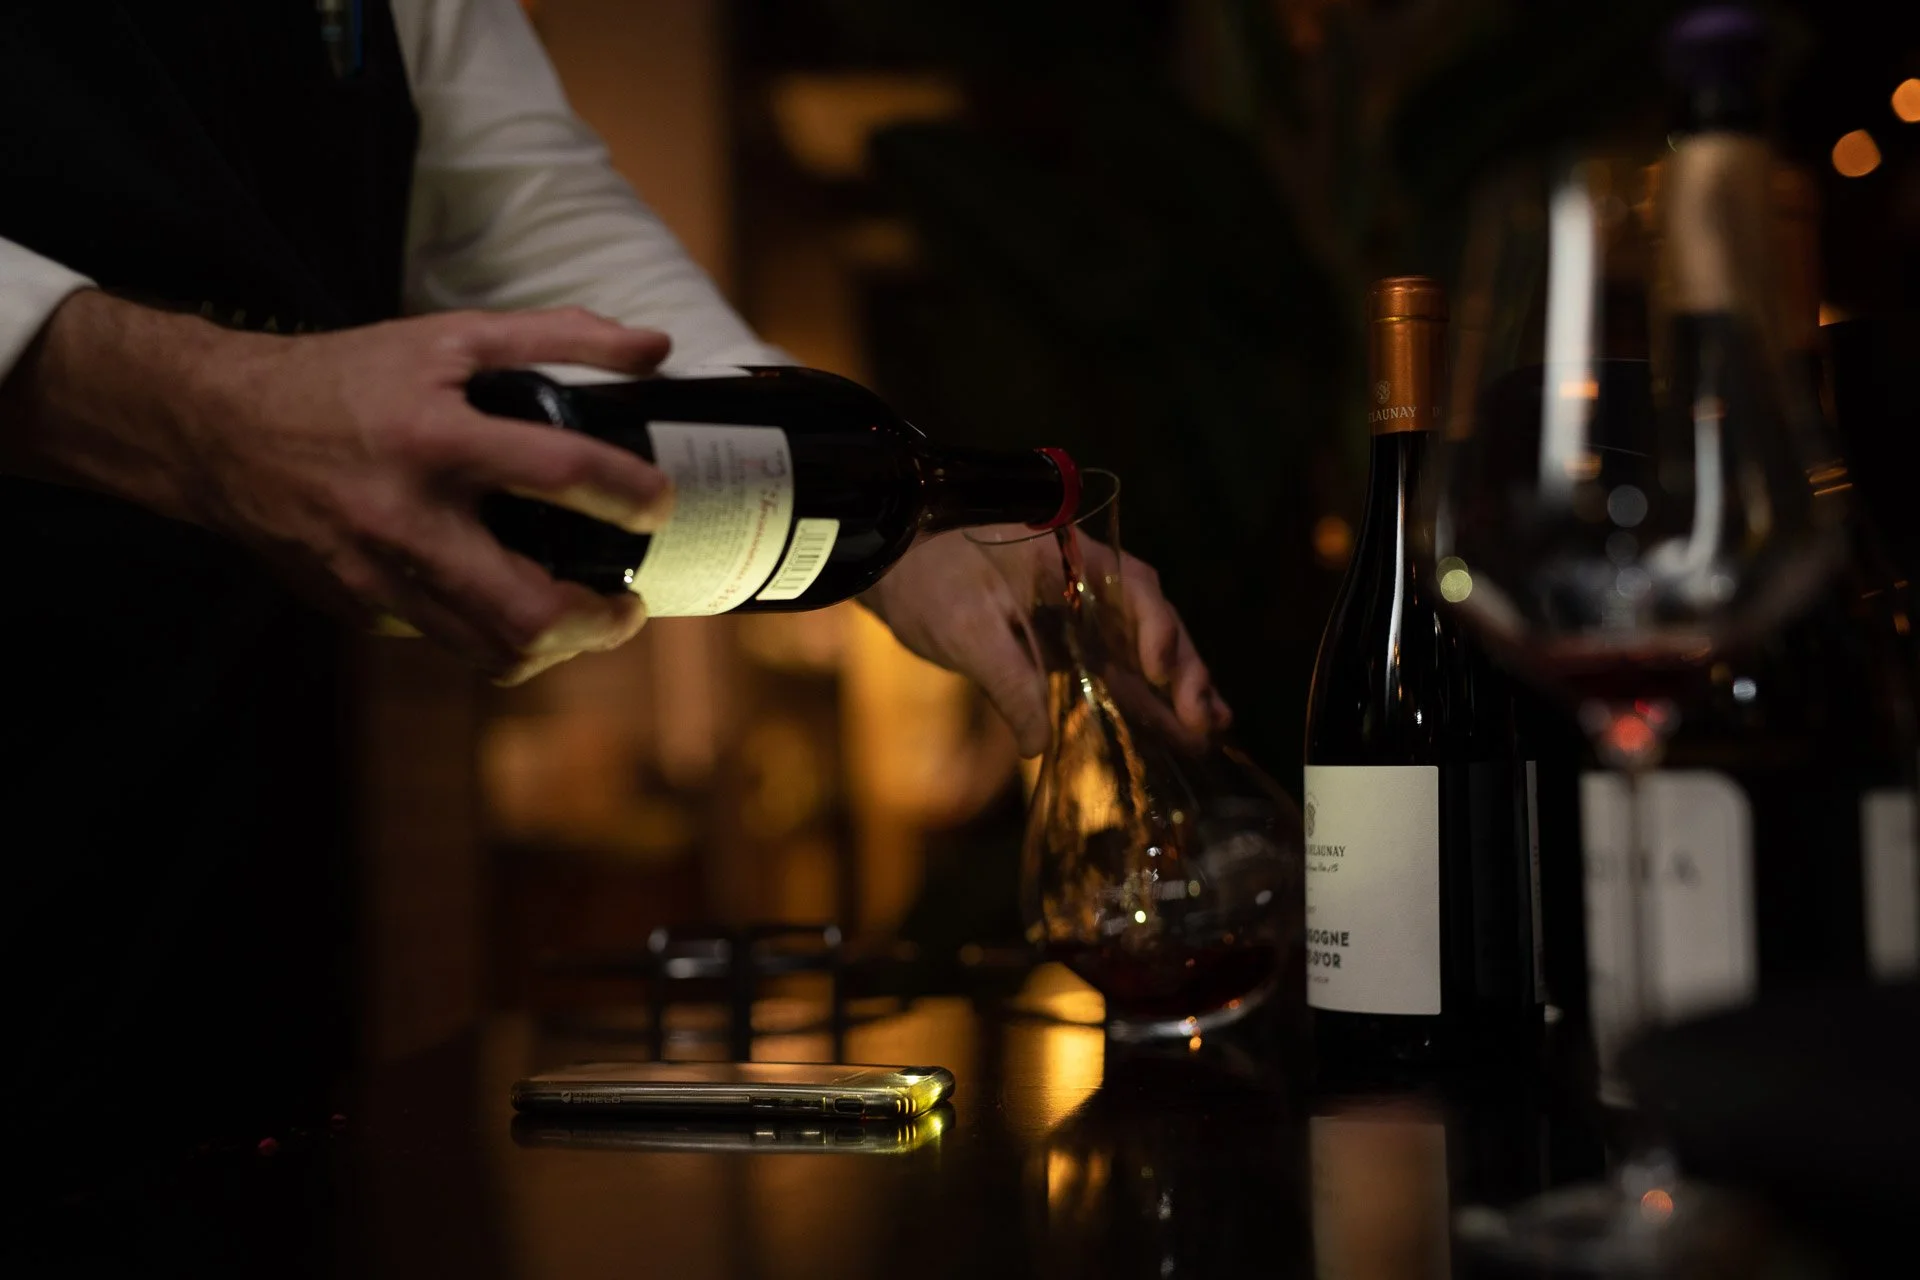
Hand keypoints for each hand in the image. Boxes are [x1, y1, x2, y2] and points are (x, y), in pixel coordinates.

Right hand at [0, 291, 673, 682]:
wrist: (222, 430)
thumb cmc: (346, 379)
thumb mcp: (446, 338)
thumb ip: (556, 336)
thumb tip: (654, 345)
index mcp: (433, 440)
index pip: (559, 473)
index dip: (629, 495)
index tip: (658, 507)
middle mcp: (406, 520)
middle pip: (526, 611)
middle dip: (600, 621)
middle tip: (630, 603)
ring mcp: (380, 576)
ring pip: (492, 651)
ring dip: (558, 646)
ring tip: (588, 618)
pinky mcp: (361, 608)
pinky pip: (450, 642)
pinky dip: (496, 635)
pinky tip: (517, 605)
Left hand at [860, 529, 1230, 755]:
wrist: (892, 562)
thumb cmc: (925, 579)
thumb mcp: (964, 631)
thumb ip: (1007, 681)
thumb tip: (1038, 743)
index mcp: (1069, 555)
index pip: (1133, 587)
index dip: (1155, 631)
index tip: (1160, 673)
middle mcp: (1088, 576)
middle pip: (1153, 618)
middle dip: (1183, 669)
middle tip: (1204, 719)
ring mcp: (1082, 606)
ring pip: (1145, 642)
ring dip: (1177, 684)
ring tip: (1210, 727)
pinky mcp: (1070, 634)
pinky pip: (1118, 660)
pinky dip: (1146, 691)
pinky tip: (1174, 725)